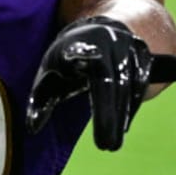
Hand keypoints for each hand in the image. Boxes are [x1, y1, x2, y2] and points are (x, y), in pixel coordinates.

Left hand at [26, 15, 175, 151]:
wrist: (100, 29)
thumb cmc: (67, 58)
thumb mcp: (49, 73)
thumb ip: (40, 100)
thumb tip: (32, 128)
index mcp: (76, 43)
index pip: (77, 50)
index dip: (78, 54)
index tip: (79, 60)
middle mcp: (105, 42)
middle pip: (109, 79)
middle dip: (108, 113)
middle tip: (105, 145)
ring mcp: (127, 47)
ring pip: (129, 84)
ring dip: (121, 115)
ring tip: (112, 143)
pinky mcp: (143, 56)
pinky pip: (141, 83)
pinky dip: (132, 107)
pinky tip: (122, 127)